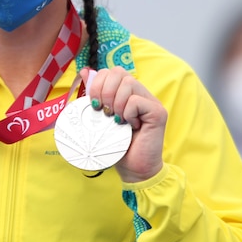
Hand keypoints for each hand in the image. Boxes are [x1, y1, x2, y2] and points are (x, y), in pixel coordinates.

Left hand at [83, 67, 165, 182]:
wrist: (133, 169)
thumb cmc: (117, 146)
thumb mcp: (101, 117)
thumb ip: (96, 95)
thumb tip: (84, 72)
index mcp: (127, 93)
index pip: (112, 71)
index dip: (98, 83)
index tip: (94, 103)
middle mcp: (141, 94)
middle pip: (119, 72)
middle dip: (105, 91)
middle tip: (104, 112)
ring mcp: (151, 102)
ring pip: (129, 83)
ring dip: (116, 103)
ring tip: (117, 120)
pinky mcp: (158, 112)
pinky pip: (136, 101)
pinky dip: (127, 113)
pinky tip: (129, 126)